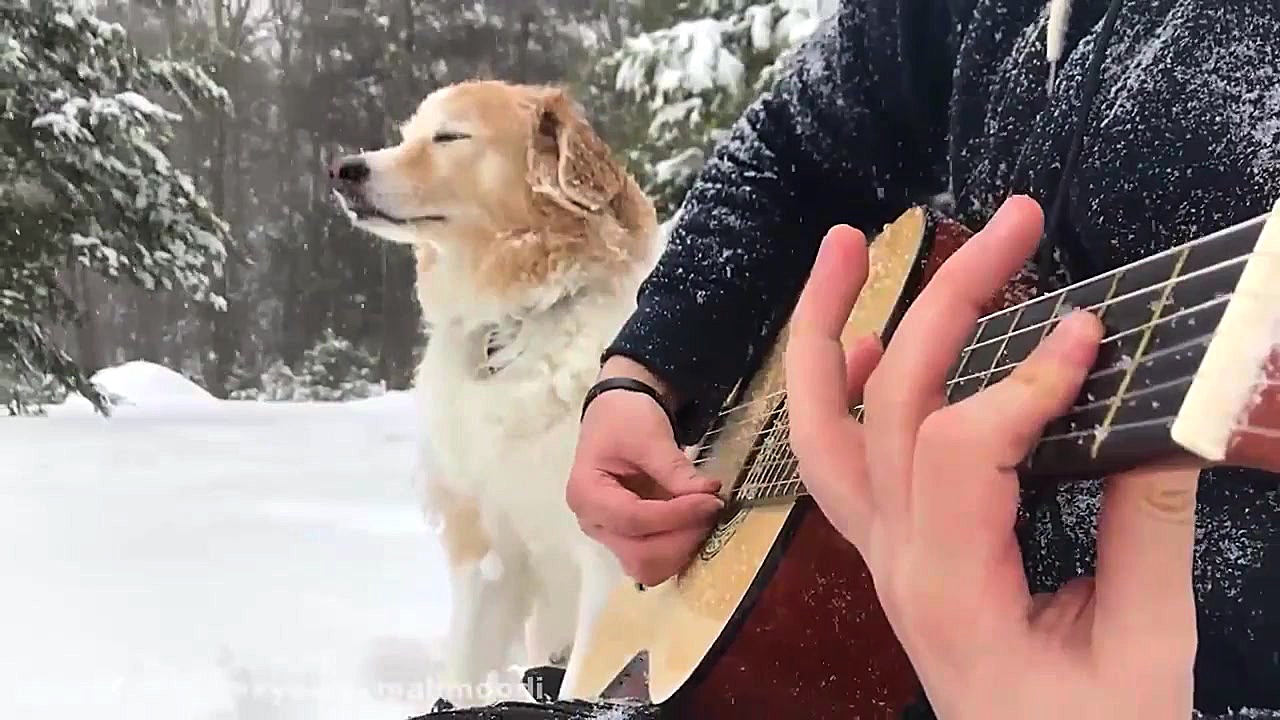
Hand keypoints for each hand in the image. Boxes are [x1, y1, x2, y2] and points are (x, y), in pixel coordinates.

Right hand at [567, 356, 723, 585]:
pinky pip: (656, 560)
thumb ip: (675, 469)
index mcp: (586, 493)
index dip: (676, 515)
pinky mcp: (629, 539)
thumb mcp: (649, 436)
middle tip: (711, 510)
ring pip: (648, 567)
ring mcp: (610, 536)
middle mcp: (593, 523)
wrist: (617, 417)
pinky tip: (696, 524)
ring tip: (704, 517)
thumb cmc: (625, 421)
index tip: (711, 500)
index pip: (633, 519)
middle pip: (639, 555)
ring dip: (682, 549)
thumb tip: (709, 494)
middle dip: (681, 538)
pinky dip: (679, 549)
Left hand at [784, 196, 1198, 719]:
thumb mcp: (1145, 652)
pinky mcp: (891, 549)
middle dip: (947, 300)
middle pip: (891, 406)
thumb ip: (1148, 535)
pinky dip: (836, 390)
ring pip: (822, 428)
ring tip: (843, 244)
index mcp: (954, 590)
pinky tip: (861, 339)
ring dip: (826, 330)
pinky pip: (835, 460)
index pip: (961, 450)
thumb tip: (1161, 420)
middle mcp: (896, 561)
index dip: (1025, 380)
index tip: (1095, 332)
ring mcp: (881, 554)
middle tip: (1013, 220)